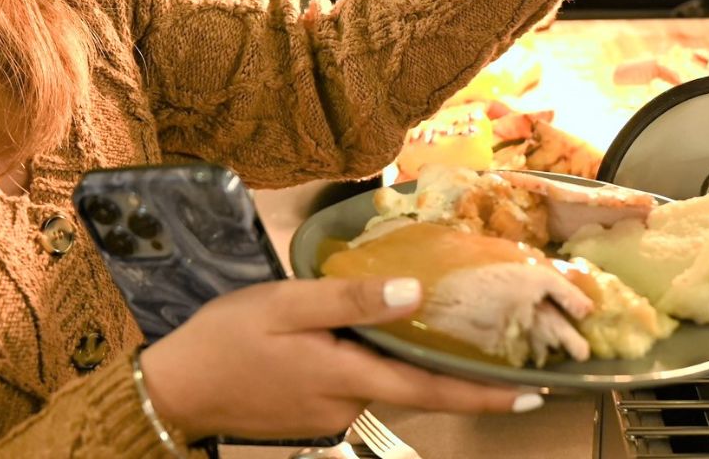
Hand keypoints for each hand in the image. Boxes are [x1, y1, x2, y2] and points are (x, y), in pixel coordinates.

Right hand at [139, 278, 538, 440]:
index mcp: (347, 377)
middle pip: (413, 384)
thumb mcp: (287, 304)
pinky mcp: (314, 414)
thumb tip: (417, 293)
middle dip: (453, 366)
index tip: (533, 392)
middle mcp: (348, 405)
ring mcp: (331, 415)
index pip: (432, 390)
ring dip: (401, 356)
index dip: (485, 393)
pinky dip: (368, 361)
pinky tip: (358, 331)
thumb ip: (352, 299)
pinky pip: (356, 384)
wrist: (174, 389)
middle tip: (499, 339)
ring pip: (382, 380)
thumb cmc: (228, 338)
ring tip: (418, 313)